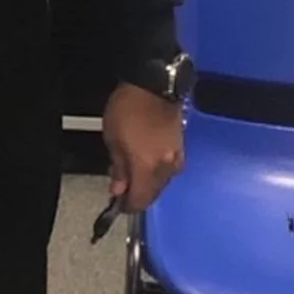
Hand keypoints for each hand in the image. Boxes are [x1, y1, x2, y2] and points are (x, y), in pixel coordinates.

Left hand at [102, 82, 184, 212]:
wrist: (154, 86)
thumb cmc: (127, 110)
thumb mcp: (112, 138)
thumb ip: (117, 168)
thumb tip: (118, 190)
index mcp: (148, 168)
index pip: (140, 201)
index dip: (127, 206)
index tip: (117, 204)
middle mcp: (166, 169)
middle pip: (152, 194)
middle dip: (137, 195)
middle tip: (121, 187)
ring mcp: (177, 159)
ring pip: (160, 183)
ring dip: (146, 183)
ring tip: (131, 172)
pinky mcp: (181, 149)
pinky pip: (167, 170)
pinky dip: (155, 172)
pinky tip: (145, 163)